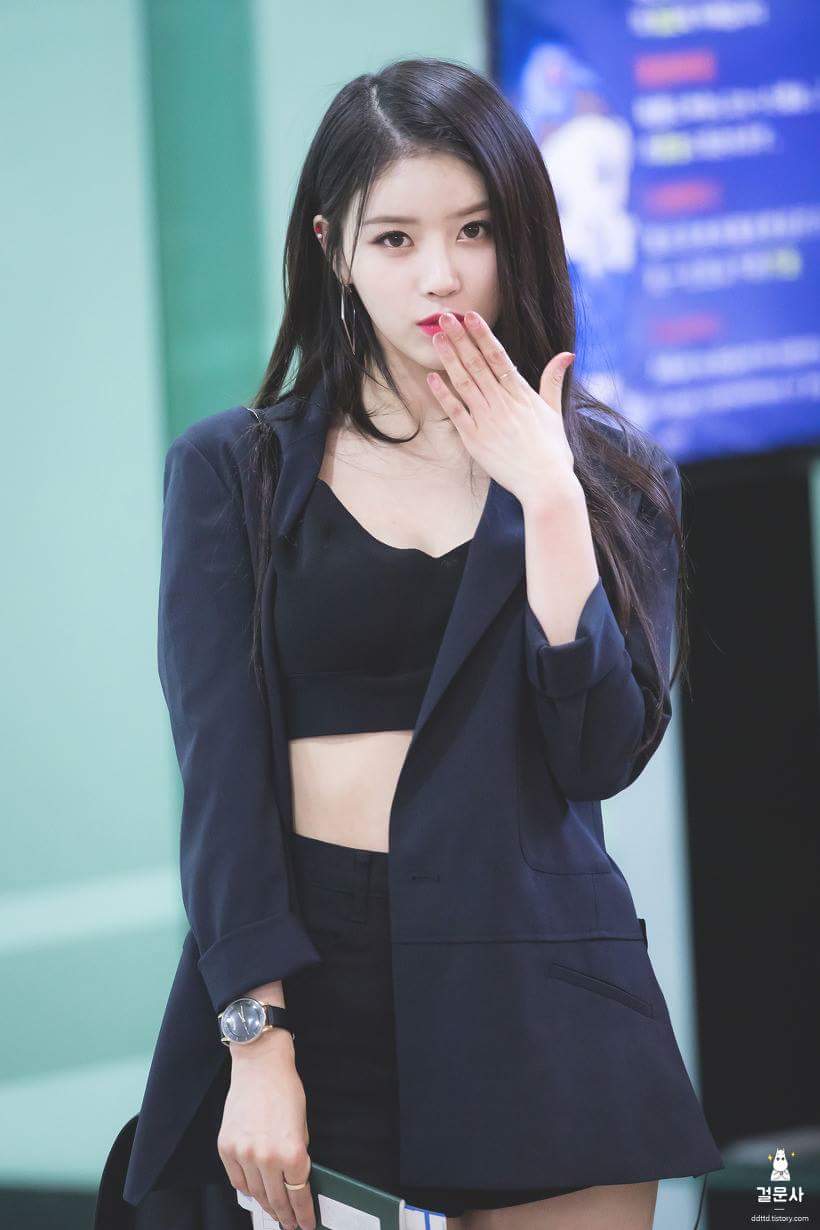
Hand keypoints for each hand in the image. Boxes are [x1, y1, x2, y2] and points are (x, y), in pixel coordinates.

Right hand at [218, 1033, 315, 1229]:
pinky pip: (237, 1180)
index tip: (306, 1223)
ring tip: (274, 1213)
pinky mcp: (226, 1148)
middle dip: (286, 1215)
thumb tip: (296, 1181)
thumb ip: (298, 1156)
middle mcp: (266, 1156)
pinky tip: (255, 1195)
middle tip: (291, 1224)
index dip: (303, 1213)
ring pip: (256, 1194)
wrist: (259, 1066)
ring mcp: (243, 1153)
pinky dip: (247, 1190)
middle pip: (277, 1199)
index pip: (299, 1194)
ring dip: (267, 1206)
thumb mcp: (303, 1126)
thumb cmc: (284, 1090)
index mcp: (292, 1151)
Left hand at [426, 310, 576, 509]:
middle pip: (477, 364)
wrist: (545, 484)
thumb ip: (553, 381)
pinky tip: (432, 377)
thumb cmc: (552, 452)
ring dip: (449, 359)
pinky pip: (456, 412)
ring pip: (464, 383)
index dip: (482, 335)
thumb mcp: (554, 412)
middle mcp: (502, 403)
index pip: (498, 357)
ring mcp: (487, 420)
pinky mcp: (475, 440)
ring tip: (437, 338)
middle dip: (460, 339)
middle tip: (445, 318)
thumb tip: (566, 355)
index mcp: (521, 394)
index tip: (470, 316)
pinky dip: (444, 394)